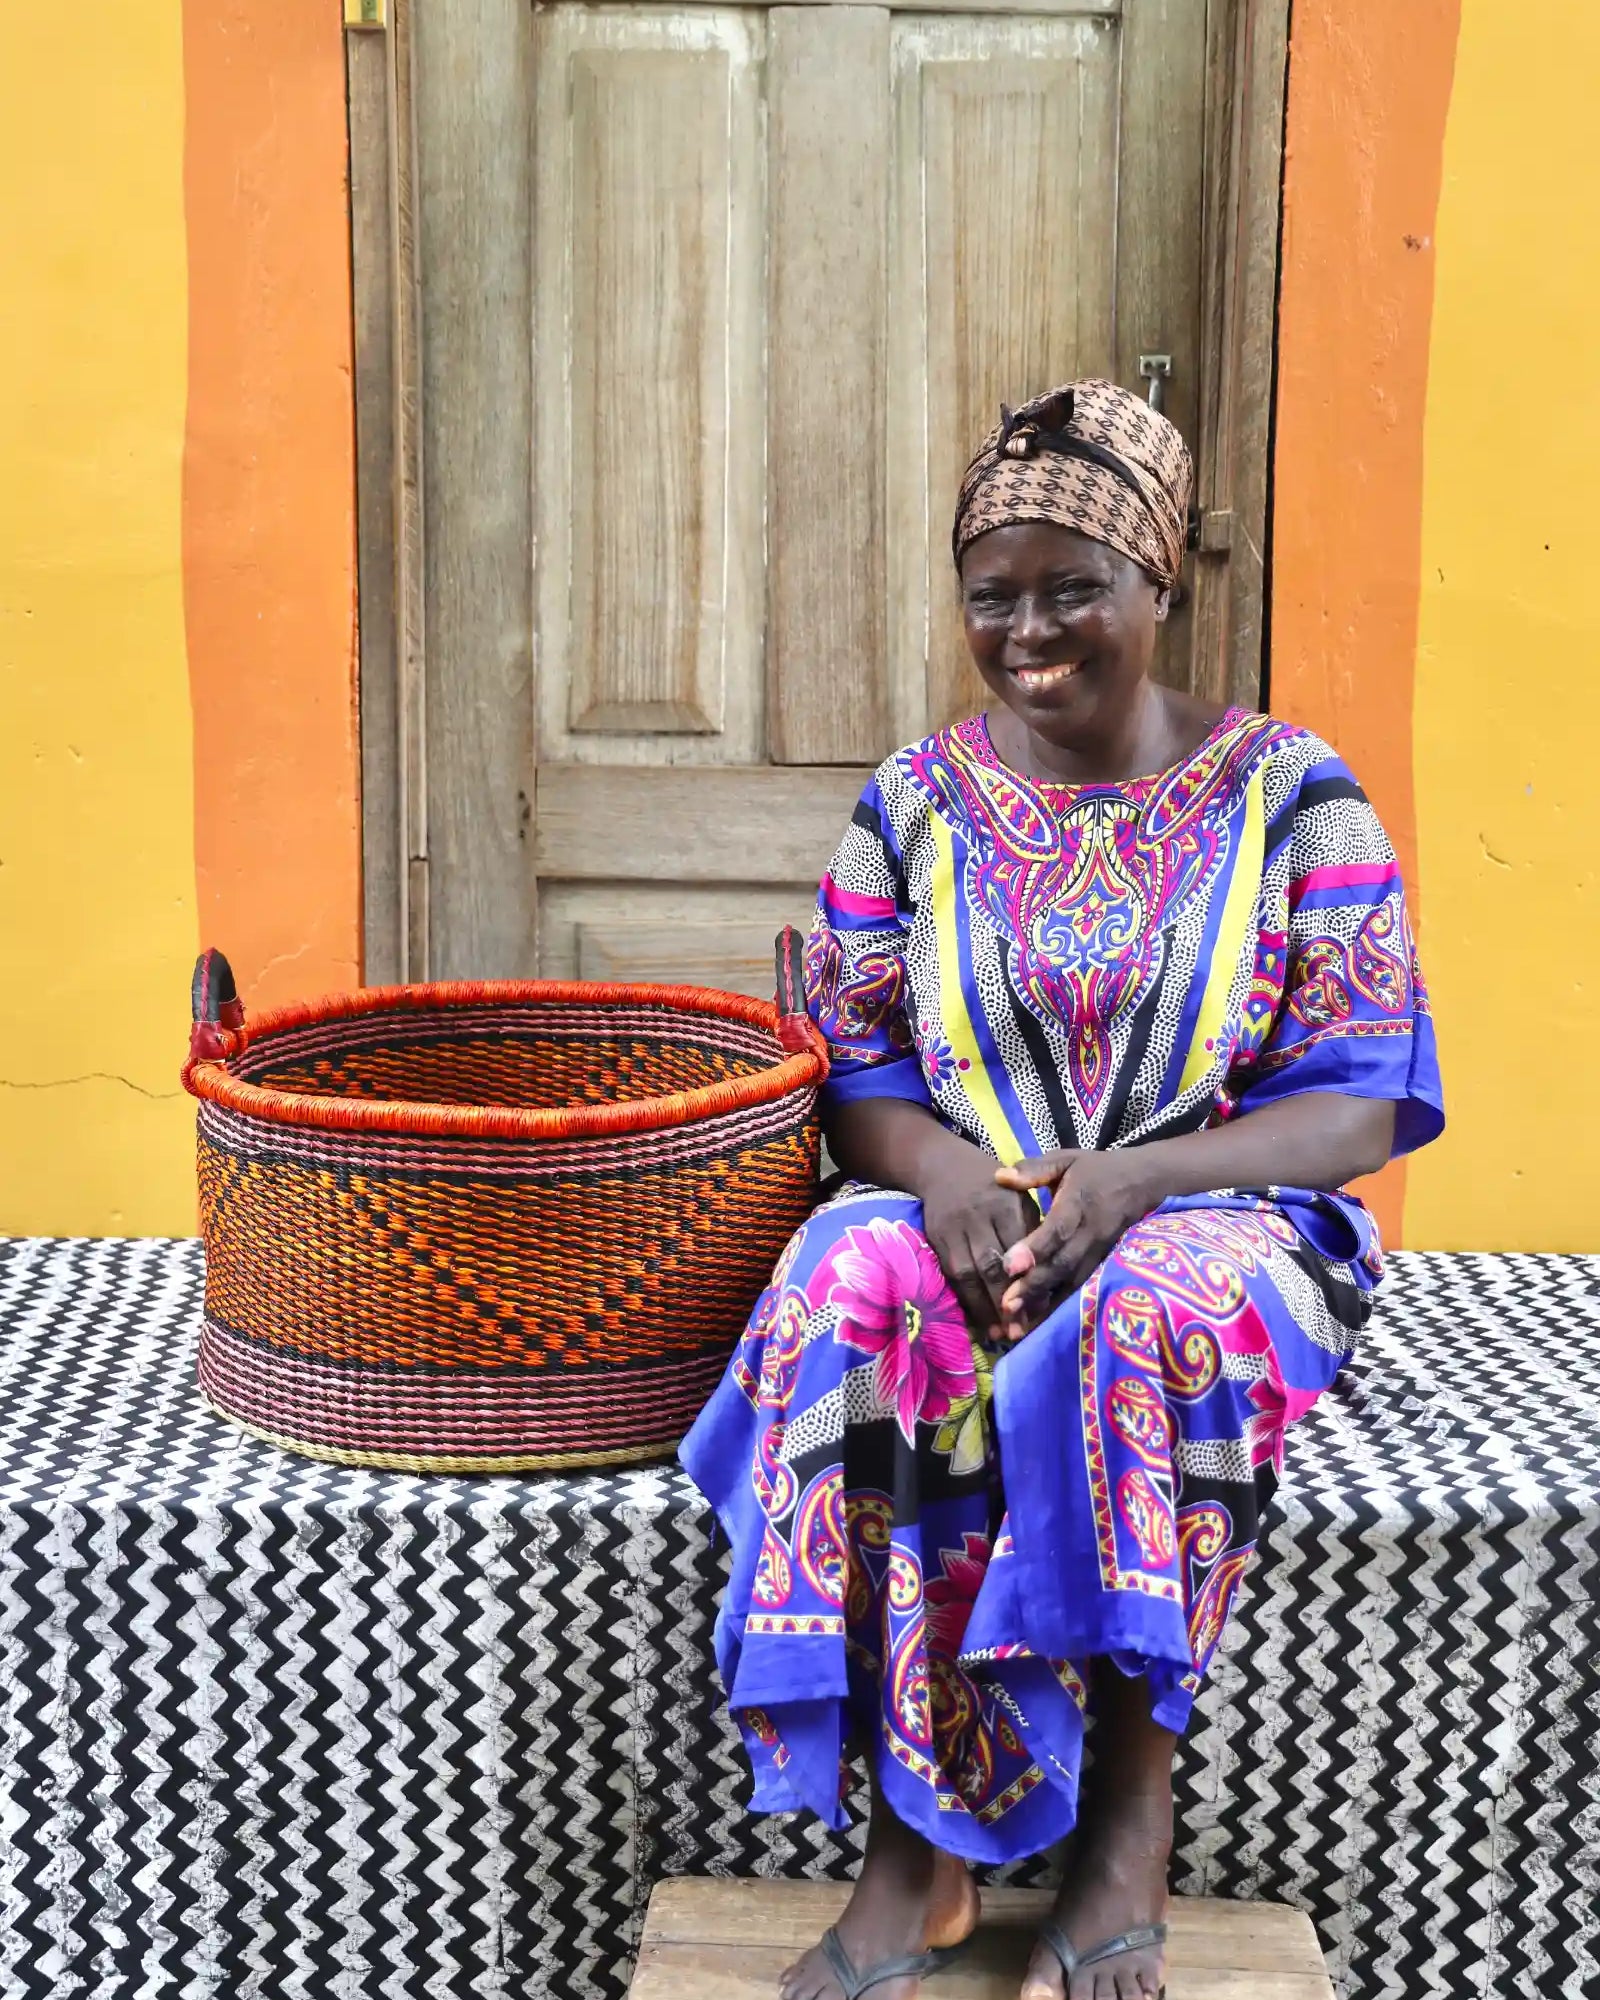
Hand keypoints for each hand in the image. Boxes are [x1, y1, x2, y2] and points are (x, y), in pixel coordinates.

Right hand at [917, 1149, 1038, 1343]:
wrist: (943, 1166)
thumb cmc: (994, 1186)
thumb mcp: (1020, 1195)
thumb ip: (1034, 1230)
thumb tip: (1049, 1276)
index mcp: (1007, 1204)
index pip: (1022, 1248)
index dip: (1030, 1280)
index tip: (1042, 1309)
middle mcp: (979, 1217)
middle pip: (993, 1265)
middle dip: (1007, 1302)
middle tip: (1020, 1331)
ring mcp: (955, 1229)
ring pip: (969, 1274)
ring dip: (985, 1308)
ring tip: (1000, 1334)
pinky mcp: (937, 1239)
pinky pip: (951, 1275)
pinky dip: (965, 1300)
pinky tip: (978, 1319)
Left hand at [992, 1149, 1158, 1340]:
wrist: (1144, 1183)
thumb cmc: (1097, 1170)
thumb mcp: (1066, 1160)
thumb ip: (1033, 1169)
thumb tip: (999, 1177)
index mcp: (1077, 1203)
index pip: (1056, 1229)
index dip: (1034, 1249)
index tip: (1009, 1266)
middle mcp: (1090, 1232)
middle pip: (1062, 1264)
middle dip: (1034, 1286)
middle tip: (1006, 1306)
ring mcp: (1099, 1253)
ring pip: (1071, 1282)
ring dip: (1045, 1304)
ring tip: (1018, 1323)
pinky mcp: (1103, 1266)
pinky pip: (1080, 1289)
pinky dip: (1060, 1307)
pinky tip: (1038, 1323)